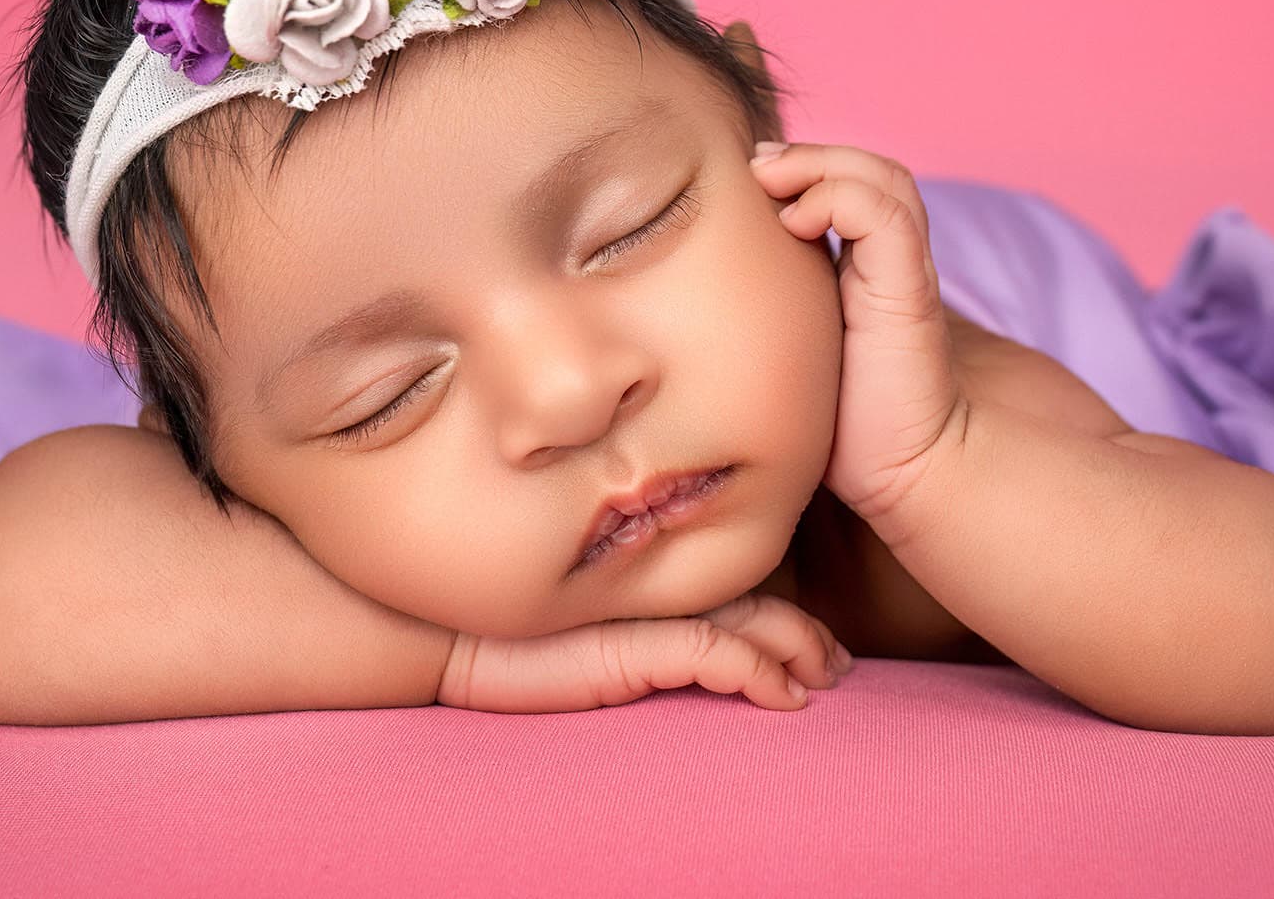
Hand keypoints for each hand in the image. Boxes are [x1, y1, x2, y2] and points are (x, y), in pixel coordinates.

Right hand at [435, 592, 854, 713]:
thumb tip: (669, 651)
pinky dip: (756, 674)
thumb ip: (622, 626)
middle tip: (838, 662)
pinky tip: (786, 697)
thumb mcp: (572, 629)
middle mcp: (646, 586)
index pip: (723, 581)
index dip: (775, 607)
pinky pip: (712, 656)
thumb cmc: (495, 632)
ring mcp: (640, 612)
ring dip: (796, 652)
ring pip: (745, 623)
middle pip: (748, 597)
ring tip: (828, 677)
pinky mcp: (628, 643)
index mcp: (637, 577)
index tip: (813, 643)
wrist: (435, 635)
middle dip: (802, 631)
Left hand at [750, 141, 965, 524]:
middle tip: (754, 165)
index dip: (801, 172)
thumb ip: (764, 317)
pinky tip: (796, 224)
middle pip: (866, 169)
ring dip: (821, 163)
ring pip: (880, 177)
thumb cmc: (843, 426)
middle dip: (808, 155)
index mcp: (863, 269)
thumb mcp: (787, 354)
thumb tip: (688, 294)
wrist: (908, 469)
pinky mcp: (910, 286)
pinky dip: (838, 198)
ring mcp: (904, 269)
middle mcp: (890, 260)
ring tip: (771, 178)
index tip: (747, 182)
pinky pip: (883, 213)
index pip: (844, 187)